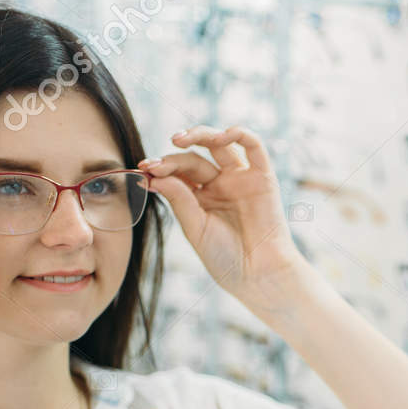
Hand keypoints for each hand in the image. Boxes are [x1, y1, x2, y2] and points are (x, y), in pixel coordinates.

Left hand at [140, 125, 305, 312]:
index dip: (162, 167)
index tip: (144, 170)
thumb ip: (179, 199)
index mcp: (201, 198)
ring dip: (200, 134)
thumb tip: (153, 174)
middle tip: (155, 163)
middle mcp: (220, 184)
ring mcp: (241, 178)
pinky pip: (254, 146)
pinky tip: (221, 136)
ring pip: (221, 145)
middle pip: (194, 158)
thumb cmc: (226, 258)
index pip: (179, 173)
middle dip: (173, 157)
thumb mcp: (195, 228)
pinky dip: (239, 134)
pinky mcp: (263, 177)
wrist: (258, 275)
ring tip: (179, 139)